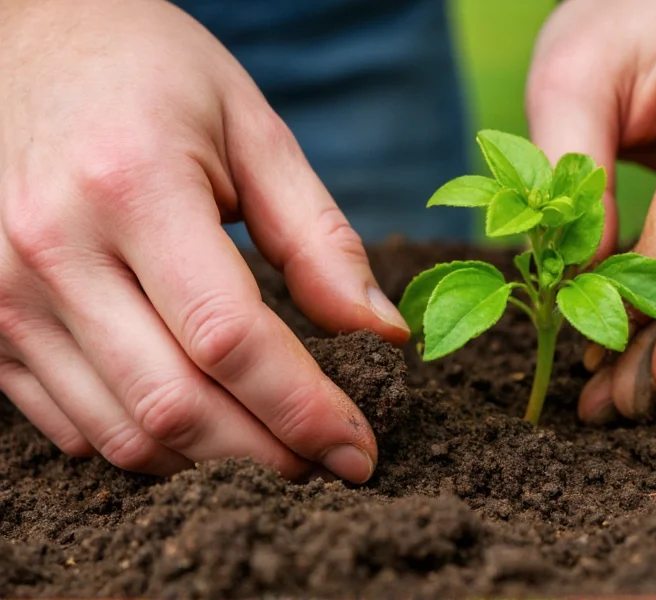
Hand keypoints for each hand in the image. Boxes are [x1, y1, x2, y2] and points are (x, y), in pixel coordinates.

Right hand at [0, 0, 408, 479]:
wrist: (25, 37)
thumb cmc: (150, 72)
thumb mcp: (252, 129)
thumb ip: (319, 239)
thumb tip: (381, 336)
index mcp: (130, 186)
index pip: (231, 340)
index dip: (305, 411)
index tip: (360, 451)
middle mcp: (51, 248)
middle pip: (176, 405)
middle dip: (269, 456)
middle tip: (328, 466)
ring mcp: (2, 293)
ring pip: (123, 432)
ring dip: (212, 464)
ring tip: (276, 453)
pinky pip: (73, 424)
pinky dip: (148, 444)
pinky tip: (201, 427)